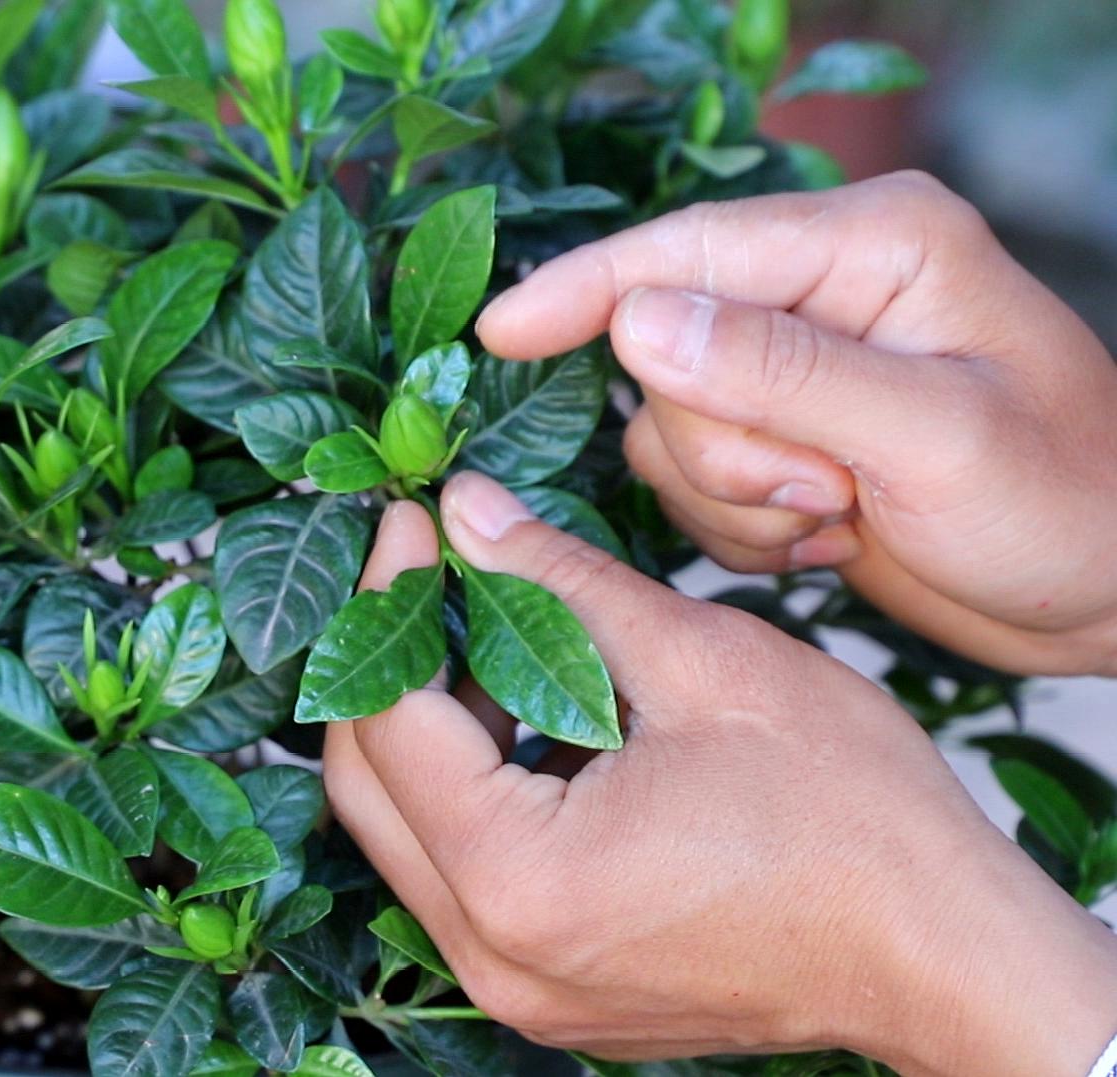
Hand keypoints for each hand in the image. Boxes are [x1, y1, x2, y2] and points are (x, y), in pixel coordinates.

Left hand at [323, 473, 1116, 1071]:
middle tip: (434, 572)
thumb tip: (465, 511)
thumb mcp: (703, 661)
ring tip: (498, 636)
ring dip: (432, 727)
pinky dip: (474, 790)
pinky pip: (460, 877)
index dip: (390, 603)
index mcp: (519, 877)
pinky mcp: (547, 990)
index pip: (388, 719)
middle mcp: (493, 952)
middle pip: (370, 785)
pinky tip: (536, 719)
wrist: (947, 956)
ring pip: (407, 832)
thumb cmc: (854, 816)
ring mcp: (516, 985)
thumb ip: (562, 580)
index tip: (411, 523)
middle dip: (389, 666)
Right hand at [477, 170, 1116, 676]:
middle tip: (829, 494)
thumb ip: (783, 375)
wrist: (1113, 593)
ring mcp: (798, 367)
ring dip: (739, 500)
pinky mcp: (783, 437)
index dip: (585, 290)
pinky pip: (693, 484)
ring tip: (842, 517)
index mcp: (870, 245)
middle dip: (729, 449)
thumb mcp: (934, 437)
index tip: (496, 333)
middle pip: (665, 358)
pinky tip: (832, 536)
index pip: (688, 252)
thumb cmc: (1066, 503)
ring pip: (669, 431)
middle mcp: (821, 291)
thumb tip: (637, 324)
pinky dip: (746, 529)